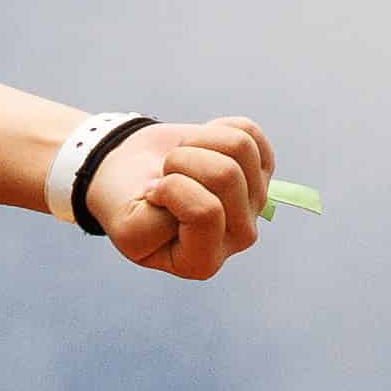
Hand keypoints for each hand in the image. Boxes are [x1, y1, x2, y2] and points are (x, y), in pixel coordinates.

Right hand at [89, 115, 280, 281]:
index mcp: (202, 262)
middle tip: (165, 173)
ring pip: (239, 146)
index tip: (151, 196)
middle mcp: (237, 236)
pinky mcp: (261, 168)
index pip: (205, 212)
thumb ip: (160, 223)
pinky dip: (214, 129)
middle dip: (182, 160)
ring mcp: (254, 201)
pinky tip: (199, 149)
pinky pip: (247, 130)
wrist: (134, 176)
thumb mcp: (129, 226)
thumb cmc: (129, 206)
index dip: (169, 190)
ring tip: (181, 159)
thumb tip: (198, 190)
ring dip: (197, 142)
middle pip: (226, 175)